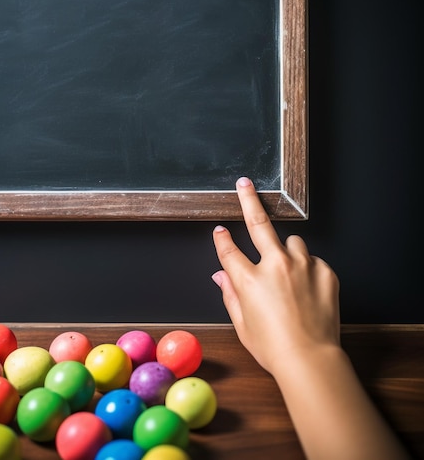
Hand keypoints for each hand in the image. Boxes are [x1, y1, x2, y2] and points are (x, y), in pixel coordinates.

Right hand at [212, 177, 340, 374]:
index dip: (221, 238)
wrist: (311, 360)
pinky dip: (308, 269)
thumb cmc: (273, 347)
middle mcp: (274, 266)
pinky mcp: (325, 273)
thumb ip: (229, 292)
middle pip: (259, 224)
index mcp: (248, 279)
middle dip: (249, 200)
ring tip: (289, 271)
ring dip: (288, 250)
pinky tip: (307, 289)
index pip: (228, 249)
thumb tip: (220, 274)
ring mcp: (302, 266)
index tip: (220, 231)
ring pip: (293, 242)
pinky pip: (313, 261)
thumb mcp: (241, 323)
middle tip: (245, 185)